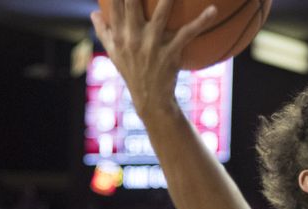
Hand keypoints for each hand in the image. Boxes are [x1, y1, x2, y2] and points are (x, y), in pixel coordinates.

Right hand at [90, 0, 216, 109]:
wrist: (150, 99)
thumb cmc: (132, 72)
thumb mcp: (114, 54)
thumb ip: (104, 31)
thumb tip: (93, 13)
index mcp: (119, 34)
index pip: (115, 4)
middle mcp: (133, 37)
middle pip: (133, 3)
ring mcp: (152, 45)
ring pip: (161, 14)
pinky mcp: (170, 53)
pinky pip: (187, 34)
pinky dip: (201, 22)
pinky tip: (213, 10)